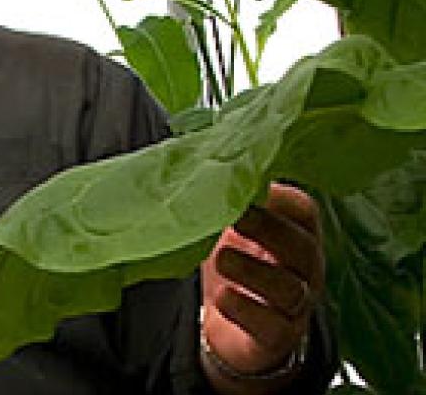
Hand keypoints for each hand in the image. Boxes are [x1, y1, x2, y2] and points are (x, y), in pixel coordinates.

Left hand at [200, 182, 322, 391]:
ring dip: (254, 271)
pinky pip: (273, 327)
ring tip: (221, 258)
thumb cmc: (235, 264)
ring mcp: (296, 306)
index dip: (282, 197)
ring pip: (290, 289)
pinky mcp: (278, 337)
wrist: (228, 325)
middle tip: (235, 216)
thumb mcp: (232, 229)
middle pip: (302, 247)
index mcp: (296, 234)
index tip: (251, 184)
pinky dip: (247, 310)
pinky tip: (224, 297)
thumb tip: (203, 170)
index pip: (303, 211)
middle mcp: (305, 270)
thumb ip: (228, 203)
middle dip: (269, 229)